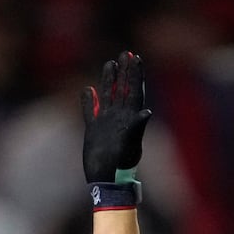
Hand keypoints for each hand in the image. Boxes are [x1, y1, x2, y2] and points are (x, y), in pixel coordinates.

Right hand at [81, 51, 151, 183]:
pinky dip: (89, 101)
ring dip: (109, 80)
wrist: (107, 180)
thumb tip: (146, 112)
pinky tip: (87, 90)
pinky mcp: (94, 130)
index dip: (135, 74)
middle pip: (123, 89)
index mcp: (129, 118)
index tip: (136, 57)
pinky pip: (90, 112)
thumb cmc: (120, 166)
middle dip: (125, 72)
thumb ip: (137, 128)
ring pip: (107, 96)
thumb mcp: (130, 146)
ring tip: (110, 63)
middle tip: (126, 53)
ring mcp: (106, 123)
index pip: (134, 91)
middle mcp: (119, 117)